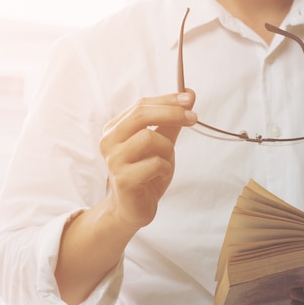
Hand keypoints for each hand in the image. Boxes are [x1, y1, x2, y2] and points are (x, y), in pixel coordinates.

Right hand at [99, 90, 196, 230]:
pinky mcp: (123, 179)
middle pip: (141, 114)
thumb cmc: (146, 175)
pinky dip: (165, 169)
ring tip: (165, 162)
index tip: (189, 98)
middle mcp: (110, 141)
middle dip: (172, 113)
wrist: (131, 209)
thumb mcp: (161, 145)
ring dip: (167, 149)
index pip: (141, 105)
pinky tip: (159, 177)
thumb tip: (188, 95)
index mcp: (115, 129)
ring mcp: (114, 160)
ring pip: (149, 138)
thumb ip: (172, 122)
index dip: (167, 100)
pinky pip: (155, 164)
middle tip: (193, 119)